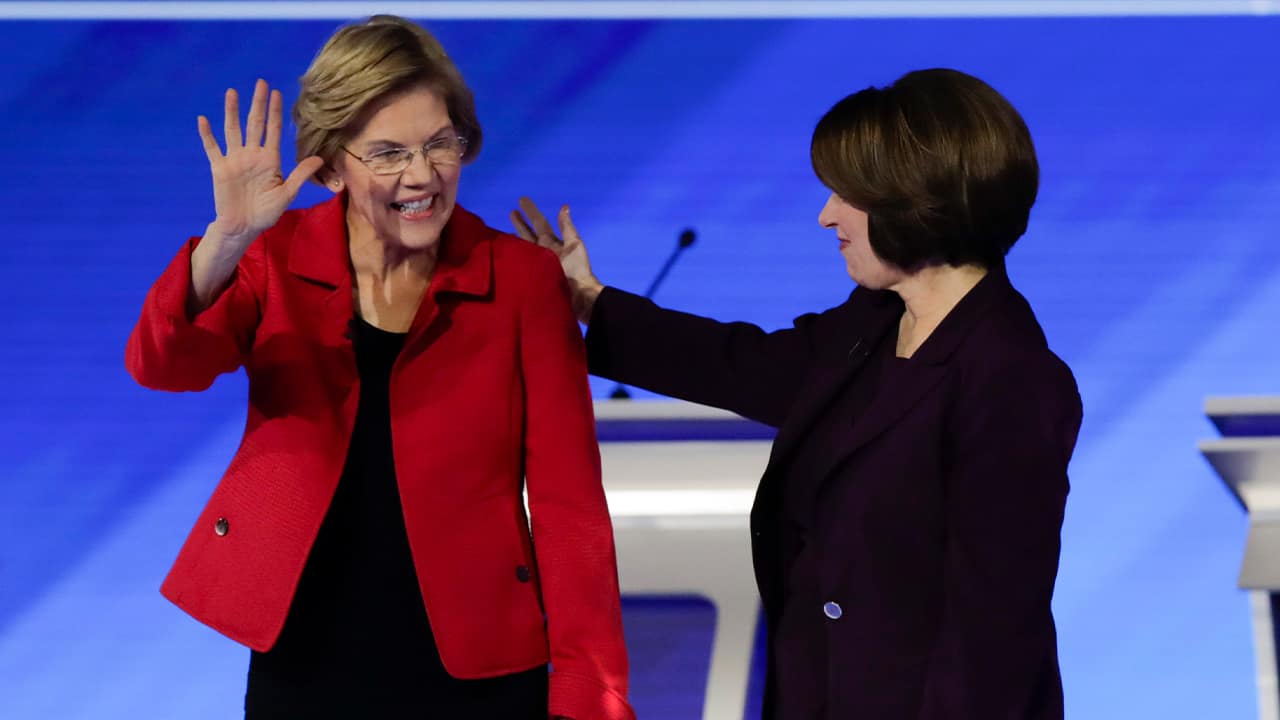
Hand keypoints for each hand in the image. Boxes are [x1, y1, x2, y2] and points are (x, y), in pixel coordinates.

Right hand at [197, 79, 323, 246]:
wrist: (243, 227)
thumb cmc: (266, 213)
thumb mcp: (287, 194)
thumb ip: (300, 175)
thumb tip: (320, 158)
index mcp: (270, 160)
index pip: (273, 131)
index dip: (275, 112)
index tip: (278, 93)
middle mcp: (252, 155)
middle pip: (255, 124)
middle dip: (258, 104)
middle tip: (261, 83)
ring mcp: (235, 160)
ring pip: (233, 130)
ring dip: (232, 112)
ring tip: (232, 92)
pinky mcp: (220, 168)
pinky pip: (212, 148)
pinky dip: (207, 135)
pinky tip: (203, 119)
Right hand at [511, 197, 603, 323]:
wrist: (578, 295)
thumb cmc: (579, 269)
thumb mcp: (574, 244)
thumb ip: (567, 227)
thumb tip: (564, 207)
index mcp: (552, 243)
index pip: (539, 223)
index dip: (531, 212)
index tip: (521, 200)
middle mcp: (542, 251)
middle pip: (528, 234)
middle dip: (520, 223)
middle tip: (511, 211)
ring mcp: (535, 263)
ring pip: (522, 246)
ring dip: (514, 236)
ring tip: (503, 230)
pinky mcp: (530, 275)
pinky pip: (518, 263)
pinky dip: (512, 255)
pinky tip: (504, 251)